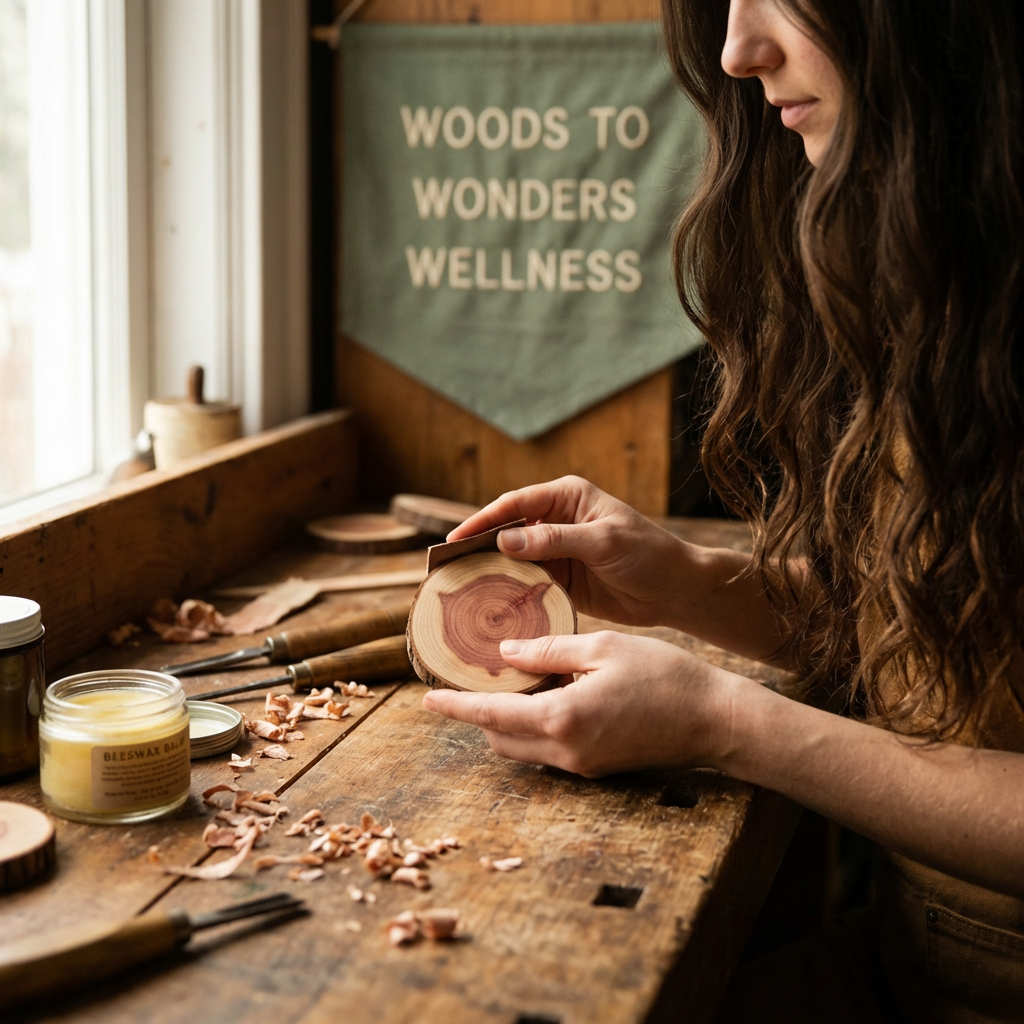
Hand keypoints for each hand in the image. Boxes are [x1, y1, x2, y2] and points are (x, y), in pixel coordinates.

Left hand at [421, 630, 743, 776]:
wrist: (717, 720)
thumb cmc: (666, 676)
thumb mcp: (603, 648)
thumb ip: (549, 650)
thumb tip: (507, 652)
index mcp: (563, 719)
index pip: (490, 717)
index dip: (455, 707)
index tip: (426, 699)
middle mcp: (566, 752)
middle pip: (500, 738)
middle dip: (480, 713)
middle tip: (473, 678)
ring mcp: (583, 766)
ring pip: (523, 747)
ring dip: (508, 720)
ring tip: (513, 680)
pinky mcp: (597, 768)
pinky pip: (550, 749)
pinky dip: (536, 726)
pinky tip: (548, 693)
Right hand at [448, 476, 692, 627]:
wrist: (676, 591)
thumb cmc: (648, 554)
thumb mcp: (602, 541)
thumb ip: (555, 540)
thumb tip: (505, 538)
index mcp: (566, 496)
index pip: (514, 504)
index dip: (482, 520)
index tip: (455, 540)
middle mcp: (556, 520)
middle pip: (506, 530)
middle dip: (477, 545)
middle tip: (446, 566)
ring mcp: (556, 552)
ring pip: (512, 558)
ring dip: (489, 570)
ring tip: (458, 587)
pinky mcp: (560, 580)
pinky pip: (526, 583)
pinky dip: (508, 591)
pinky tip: (487, 604)